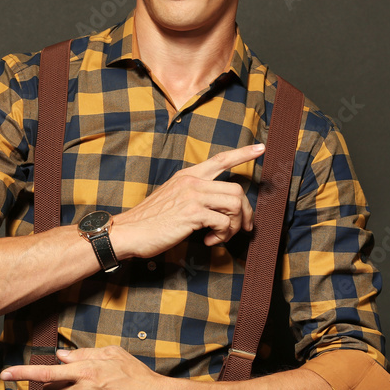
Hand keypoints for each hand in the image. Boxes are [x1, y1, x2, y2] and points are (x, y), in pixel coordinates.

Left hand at [0, 346, 178, 389]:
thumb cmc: (138, 376)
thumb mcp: (113, 354)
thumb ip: (84, 353)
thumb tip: (62, 354)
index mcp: (84, 370)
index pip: (45, 372)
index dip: (21, 373)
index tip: (5, 374)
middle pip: (51, 388)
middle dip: (56, 382)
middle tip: (77, 379)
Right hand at [110, 144, 264, 258]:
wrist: (128, 231)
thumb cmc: (150, 220)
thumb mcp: (172, 198)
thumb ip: (194, 196)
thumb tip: (219, 208)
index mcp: (187, 176)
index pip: (220, 159)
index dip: (242, 154)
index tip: (261, 148)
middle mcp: (192, 182)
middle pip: (237, 189)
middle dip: (246, 212)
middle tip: (242, 228)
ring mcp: (192, 196)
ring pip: (235, 204)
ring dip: (235, 226)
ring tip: (221, 237)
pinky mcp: (192, 213)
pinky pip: (224, 222)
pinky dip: (222, 236)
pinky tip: (209, 241)